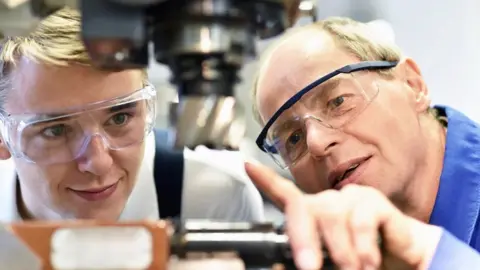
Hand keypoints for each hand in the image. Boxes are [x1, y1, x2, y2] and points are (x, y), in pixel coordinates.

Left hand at [245, 162, 442, 269]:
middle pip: (303, 207)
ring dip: (341, 252)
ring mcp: (349, 199)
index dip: (265, 180)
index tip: (248, 167)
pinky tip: (369, 262)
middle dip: (302, 240)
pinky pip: (360, 220)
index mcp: (313, 216)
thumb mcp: (330, 264)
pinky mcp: (374, 202)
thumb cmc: (362, 260)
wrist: (404, 260)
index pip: (285, 194)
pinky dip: (363, 247)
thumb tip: (281, 267)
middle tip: (308, 268)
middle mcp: (328, 202)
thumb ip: (309, 259)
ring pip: (332, 216)